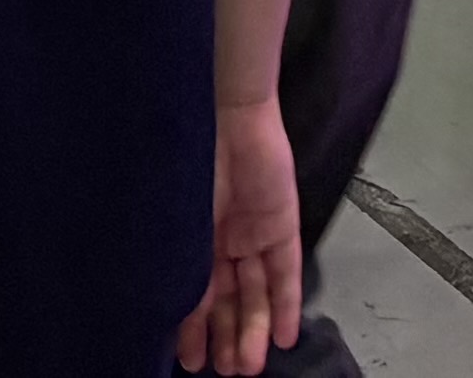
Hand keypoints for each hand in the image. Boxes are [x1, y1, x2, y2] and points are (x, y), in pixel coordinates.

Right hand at [177, 93, 300, 370]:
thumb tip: (186, 322)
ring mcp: (254, 234)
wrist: (226, 119)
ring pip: (256, 293)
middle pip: (229, 300)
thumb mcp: (186, 229)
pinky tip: (284, 337)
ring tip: (249, 366)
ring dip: (253, 330)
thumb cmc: (192, 168)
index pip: (196, 295)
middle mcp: (224, 242)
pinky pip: (285, 272)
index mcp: (194, 240)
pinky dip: (285, 305)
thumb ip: (191, 274)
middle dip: (227, 338)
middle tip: (226, 372)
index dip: (193, 330)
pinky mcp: (283, 226)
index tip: (188, 362)